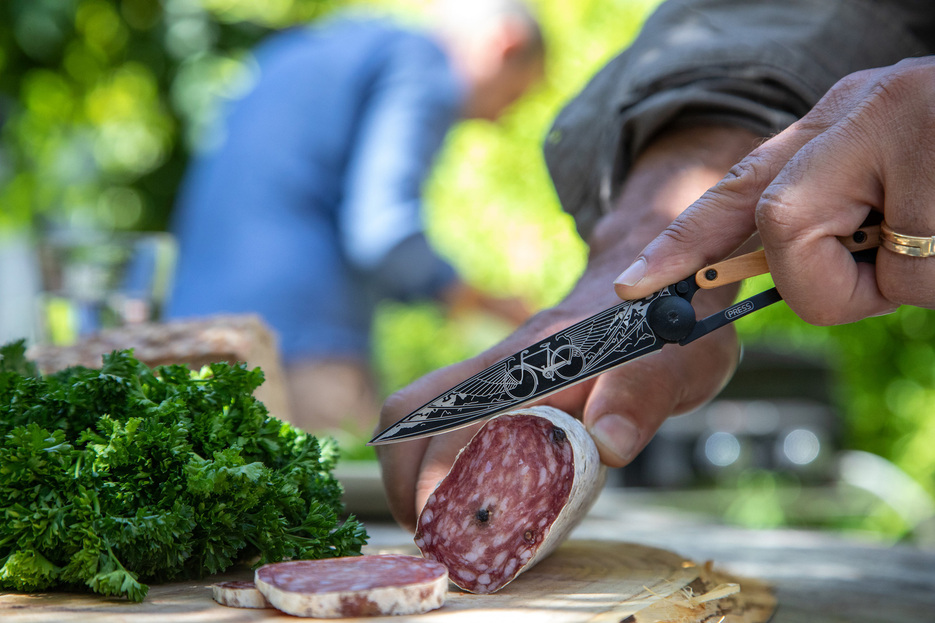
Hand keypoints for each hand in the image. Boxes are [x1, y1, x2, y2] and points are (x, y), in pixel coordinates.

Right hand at [376, 125, 757, 529]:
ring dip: (409, 473)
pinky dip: (431, 462)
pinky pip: (440, 420)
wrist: (655, 283)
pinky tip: (462, 498)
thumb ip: (641, 397)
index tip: (448, 532)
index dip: (434, 477)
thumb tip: (608, 445)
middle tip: (435, 541)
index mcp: (536, 362)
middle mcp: (501, 364)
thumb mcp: (675, 364)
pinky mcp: (497, 384)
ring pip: (417, 416)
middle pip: (412, 416)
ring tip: (437, 527)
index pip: (455, 417)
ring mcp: (493, 372)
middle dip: (405, 484)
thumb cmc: (668, 326)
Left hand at [614, 56, 934, 324]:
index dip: (680, 241)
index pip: (737, 184)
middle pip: (781, 227)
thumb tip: (787, 277)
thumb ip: (833, 214)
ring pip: (868, 268)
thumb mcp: (894, 174)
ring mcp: (916, 132)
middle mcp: (866, 112)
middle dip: (825, 279)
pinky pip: (926, 277)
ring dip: (916, 280)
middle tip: (895, 258)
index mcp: (839, 118)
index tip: (633, 287)